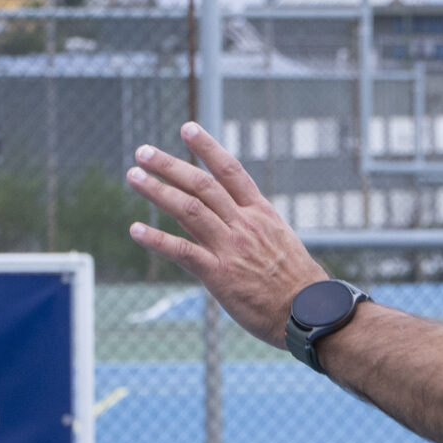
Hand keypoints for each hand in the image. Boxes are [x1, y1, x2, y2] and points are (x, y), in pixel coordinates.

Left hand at [125, 122, 330, 345]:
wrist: (308, 312)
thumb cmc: (297, 282)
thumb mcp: (280, 242)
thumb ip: (254, 228)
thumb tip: (233, 219)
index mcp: (261, 213)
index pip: (231, 171)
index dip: (207, 147)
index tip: (187, 129)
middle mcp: (244, 224)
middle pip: (202, 184)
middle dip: (169, 165)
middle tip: (143, 152)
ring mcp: (231, 247)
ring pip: (189, 209)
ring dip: (158, 191)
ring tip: (134, 177)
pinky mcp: (219, 274)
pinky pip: (183, 251)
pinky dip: (157, 239)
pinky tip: (136, 230)